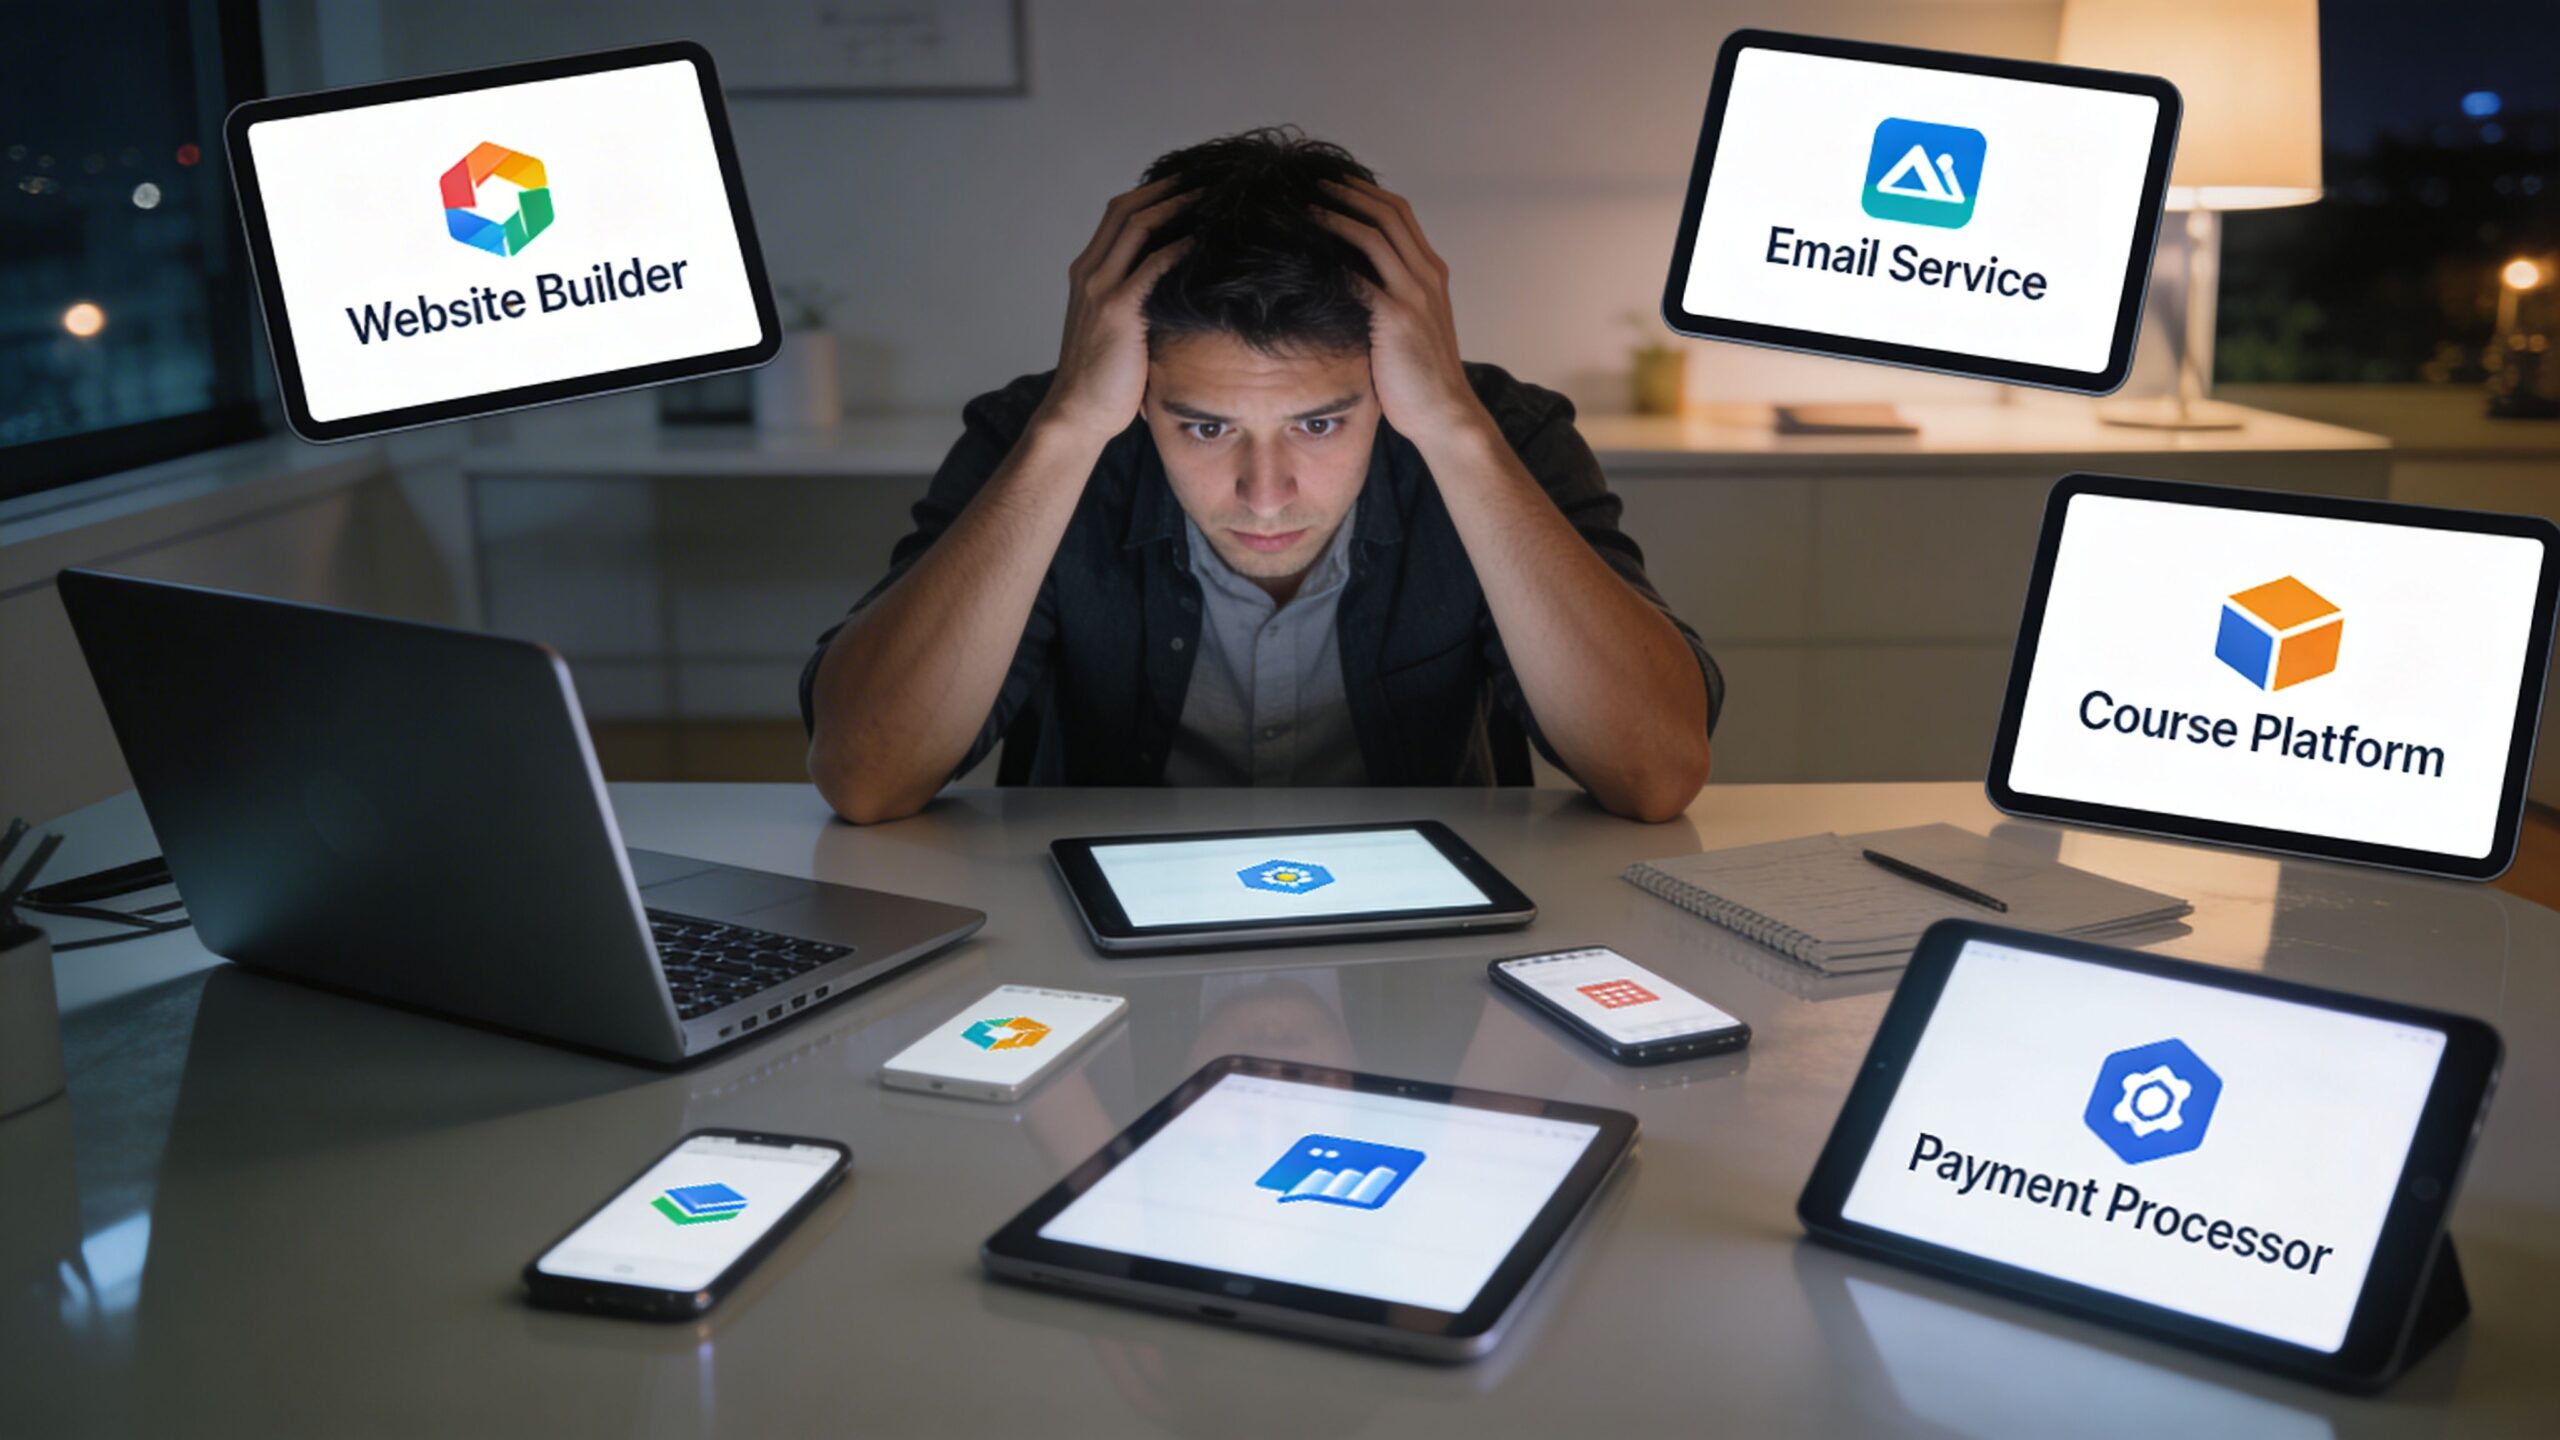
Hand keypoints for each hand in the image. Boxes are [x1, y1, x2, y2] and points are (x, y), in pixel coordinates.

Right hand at [1034, 177, 1191, 442]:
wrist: (1078, 412)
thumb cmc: (1105, 376)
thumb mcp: (1115, 326)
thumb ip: (1136, 297)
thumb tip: (1179, 282)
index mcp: (1087, 273)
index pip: (1118, 214)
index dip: (1152, 193)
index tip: (1187, 184)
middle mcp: (1089, 272)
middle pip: (1126, 208)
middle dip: (1167, 188)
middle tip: (1205, 178)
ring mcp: (1099, 288)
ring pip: (1137, 226)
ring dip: (1175, 207)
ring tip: (1210, 198)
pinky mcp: (1116, 311)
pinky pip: (1150, 266)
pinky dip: (1176, 249)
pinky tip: (1201, 241)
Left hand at [1312, 179, 1489, 445]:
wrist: (1444, 413)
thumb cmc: (1422, 377)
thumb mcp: (1413, 325)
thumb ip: (1391, 297)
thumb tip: (1350, 280)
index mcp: (1432, 273)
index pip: (1401, 216)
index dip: (1367, 194)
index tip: (1336, 184)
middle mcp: (1426, 275)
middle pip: (1388, 214)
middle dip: (1350, 192)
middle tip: (1314, 182)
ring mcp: (1414, 294)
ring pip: (1374, 236)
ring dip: (1337, 216)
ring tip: (1305, 206)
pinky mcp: (1396, 318)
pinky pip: (1359, 277)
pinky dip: (1332, 261)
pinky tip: (1306, 256)